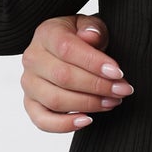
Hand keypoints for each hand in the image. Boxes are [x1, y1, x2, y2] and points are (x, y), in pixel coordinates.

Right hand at [21, 13, 134, 132]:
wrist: (68, 50)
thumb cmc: (82, 38)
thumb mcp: (91, 26)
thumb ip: (93, 29)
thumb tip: (91, 36)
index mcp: (46, 33)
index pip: (67, 48)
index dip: (94, 63)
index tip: (118, 73)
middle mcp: (32, 58)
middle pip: (63, 76)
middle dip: (97, 86)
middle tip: (122, 90)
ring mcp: (29, 83)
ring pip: (55, 100)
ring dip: (88, 104)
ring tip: (111, 102)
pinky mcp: (30, 103)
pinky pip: (42, 121)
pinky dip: (64, 125)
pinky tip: (87, 120)